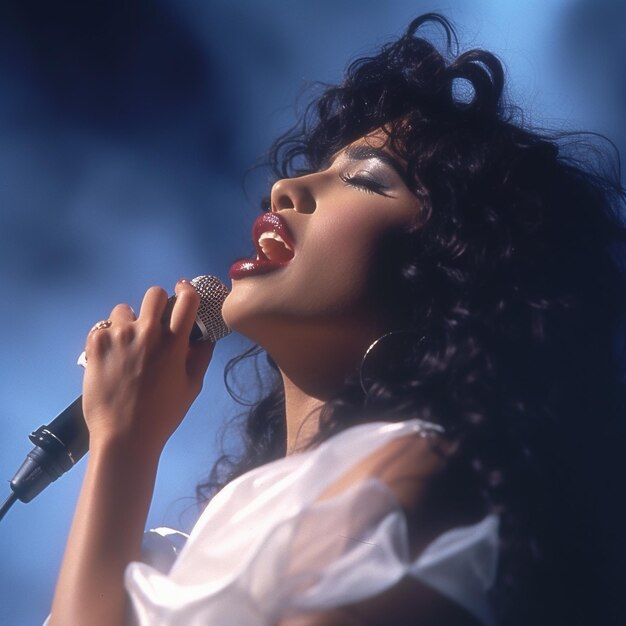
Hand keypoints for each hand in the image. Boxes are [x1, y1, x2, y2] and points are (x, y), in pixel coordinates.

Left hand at [82, 280, 214, 455]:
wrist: (124, 436)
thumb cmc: (163, 414)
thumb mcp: (192, 386)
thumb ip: (201, 357)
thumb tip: (204, 337)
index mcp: (173, 343)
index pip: (187, 299)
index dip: (188, 293)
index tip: (184, 296)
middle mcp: (147, 332)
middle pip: (154, 293)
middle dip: (157, 304)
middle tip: (154, 322)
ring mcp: (118, 335)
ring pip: (124, 310)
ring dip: (128, 322)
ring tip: (127, 345)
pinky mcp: (96, 343)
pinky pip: (103, 327)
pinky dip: (108, 337)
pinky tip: (111, 357)